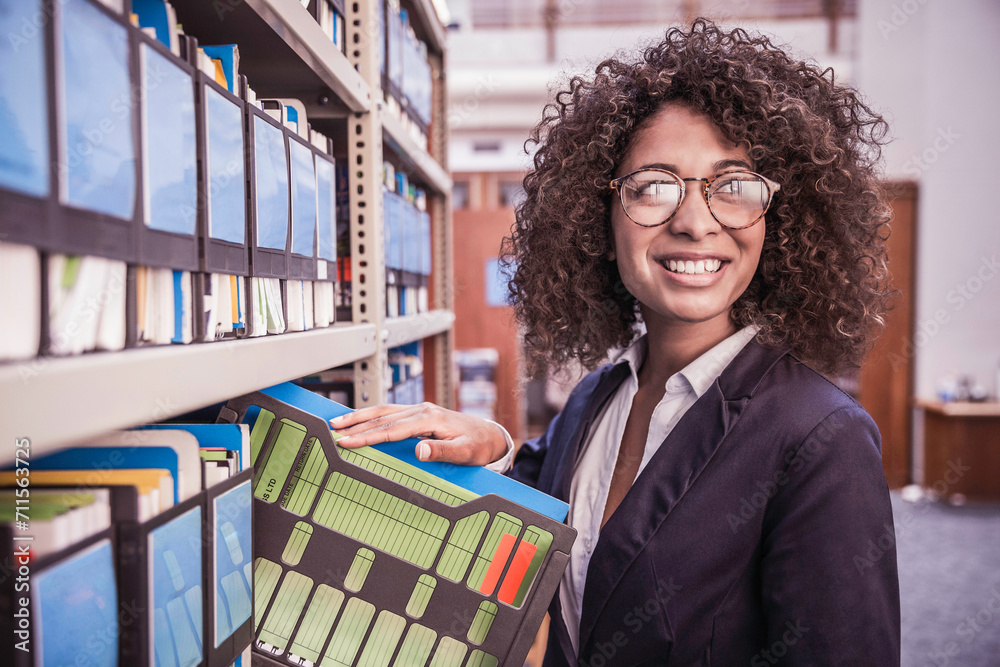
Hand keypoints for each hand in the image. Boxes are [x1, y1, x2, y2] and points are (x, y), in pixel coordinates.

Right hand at [329, 402, 508, 465]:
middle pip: (382, 416)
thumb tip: (420, 451)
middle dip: (356, 423)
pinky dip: (372, 416)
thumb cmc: (478, 445)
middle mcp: (422, 410)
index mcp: (430, 419)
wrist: (489, 435)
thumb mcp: (465, 453)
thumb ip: (442, 452)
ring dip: (361, 416)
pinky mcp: (420, 414)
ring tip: (338, 421)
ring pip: (384, 411)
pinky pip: (391, 413)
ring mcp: (420, 410)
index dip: (368, 436)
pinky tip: (360, 420)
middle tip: (333, 430)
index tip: (348, 442)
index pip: (391, 429)